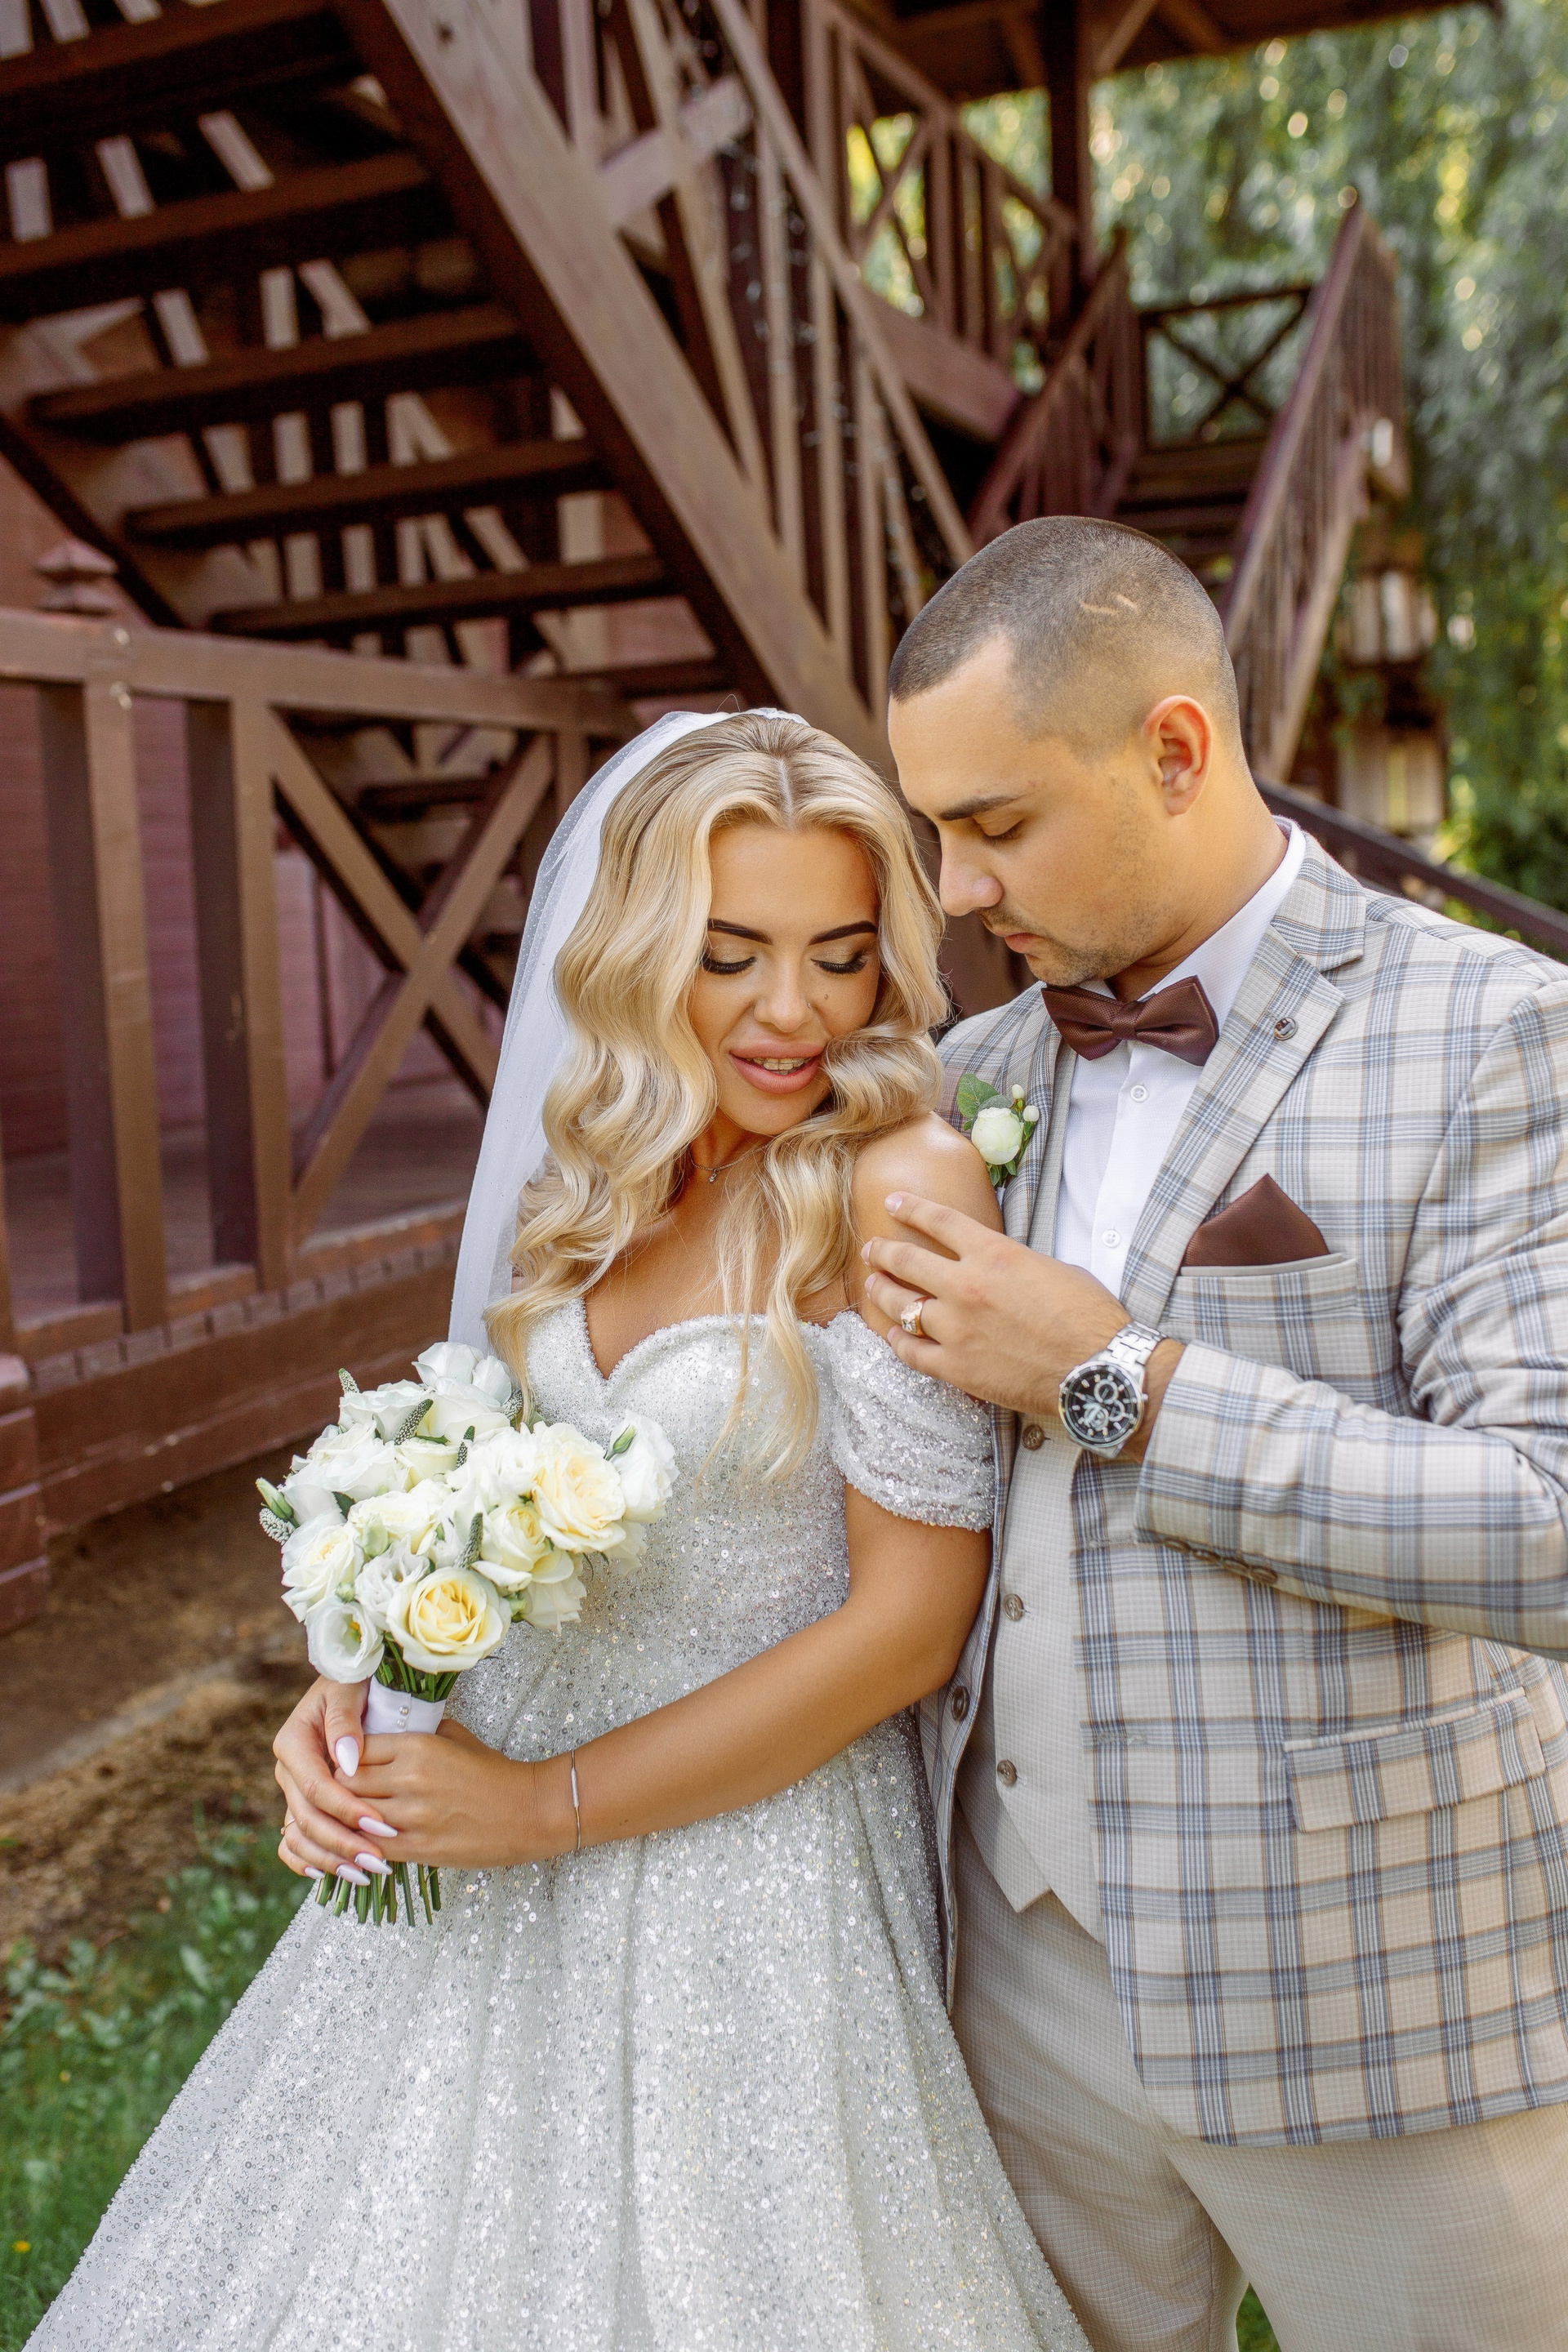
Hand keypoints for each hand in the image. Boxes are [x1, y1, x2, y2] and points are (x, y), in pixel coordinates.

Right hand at [274, 1676, 393, 1883]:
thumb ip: (345, 1722)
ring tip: (366, 1876)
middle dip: (342, 1842)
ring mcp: (293, 1789)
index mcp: (293, 1741)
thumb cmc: (356, 1681)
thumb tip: (347, 1762)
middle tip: (378, 1862)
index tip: (378, 1825)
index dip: (345, 1809)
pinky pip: (294, 1840)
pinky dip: (309, 1861)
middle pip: (308, 1817)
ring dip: (330, 1859)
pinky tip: (335, 1876)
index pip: (316, 1786)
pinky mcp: (302, 1802)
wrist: (354, 1682)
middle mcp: (288, 1769)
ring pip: (300, 1835)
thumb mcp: (350, 1689)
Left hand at [338, 1719, 573, 1868]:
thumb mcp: (454, 1736)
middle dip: (336, 1787)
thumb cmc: (491, 1770)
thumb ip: (414, 1733)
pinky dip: (359, 1843)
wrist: (527, 1811)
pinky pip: (370, 1847)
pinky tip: (356, 1839)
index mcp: (417, 1746)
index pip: (355, 1749)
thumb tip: (379, 1730)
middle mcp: (409, 1779)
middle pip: (346, 1783)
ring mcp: (412, 1816)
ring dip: (343, 1817)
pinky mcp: (417, 1848)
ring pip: (352, 1816)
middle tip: (331, 1790)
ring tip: (338, 1814)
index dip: (342, 1756)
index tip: (340, 1761)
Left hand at [861, 1191, 1182, 1454]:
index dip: (911, 1208)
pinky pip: (912, 1352)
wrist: (1097, 1368)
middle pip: (907, 1261)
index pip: (939, 1221)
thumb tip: (996, 1268)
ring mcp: (957, 1329)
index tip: (893, 1202)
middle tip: (872, 1249)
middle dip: (884, 1251)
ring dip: (882, 1293)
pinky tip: (894, 1335)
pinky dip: (899, 1341)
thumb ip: (1011, 1263)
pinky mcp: (957, 1368)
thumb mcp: (1050, 1268)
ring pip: (901, 1306)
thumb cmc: (1087, 1316)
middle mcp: (966, 1287)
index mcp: (993, 1255)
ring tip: (873, 1286)